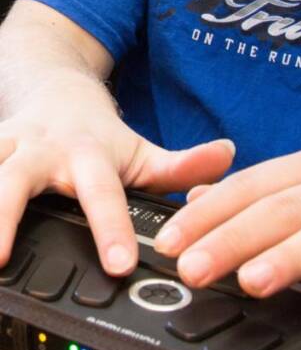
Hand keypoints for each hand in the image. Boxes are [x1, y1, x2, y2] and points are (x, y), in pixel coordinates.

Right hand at [0, 90, 234, 276]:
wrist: (53, 83)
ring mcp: (3, 150)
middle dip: (5, 216)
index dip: (112, 229)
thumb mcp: (139, 148)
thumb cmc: (95, 131)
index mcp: (85, 154)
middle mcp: (39, 150)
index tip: (120, 265)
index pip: (102, 194)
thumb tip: (228, 158)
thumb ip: (181, 165)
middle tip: (0, 258)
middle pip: (15, 180)